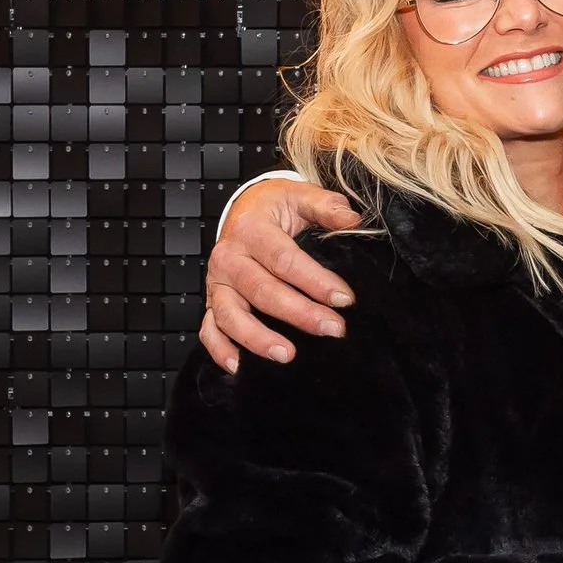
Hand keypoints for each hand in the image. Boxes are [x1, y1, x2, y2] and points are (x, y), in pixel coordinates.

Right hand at [199, 180, 365, 371]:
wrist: (244, 209)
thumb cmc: (275, 207)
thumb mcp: (299, 195)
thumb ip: (326, 206)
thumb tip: (353, 219)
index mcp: (251, 230)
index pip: (285, 260)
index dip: (315, 281)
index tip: (344, 299)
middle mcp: (229, 258)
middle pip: (262, 291)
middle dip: (299, 314)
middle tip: (333, 329)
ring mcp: (218, 282)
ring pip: (230, 315)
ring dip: (257, 338)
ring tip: (287, 355)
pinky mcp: (212, 300)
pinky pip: (209, 329)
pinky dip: (220, 350)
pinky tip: (239, 367)